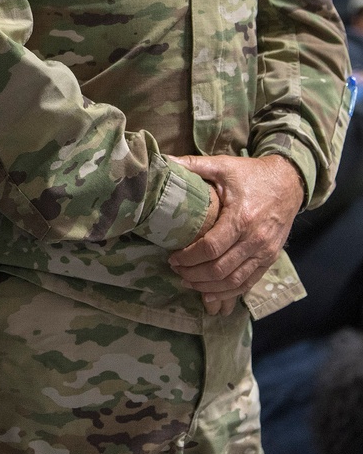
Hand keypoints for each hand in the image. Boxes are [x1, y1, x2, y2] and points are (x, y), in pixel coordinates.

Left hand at [167, 154, 303, 308]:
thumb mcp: (224, 165)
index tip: (172, 257)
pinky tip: (211, 293)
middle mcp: (255, 240)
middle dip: (194, 274)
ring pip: (234, 281)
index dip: (188, 257)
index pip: (210, 248)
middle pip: (220, 269)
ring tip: (188, 281)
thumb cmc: (253, 174)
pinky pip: (249, 282)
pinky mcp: (270, 259)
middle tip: (176, 270)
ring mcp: (265, 252)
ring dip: (208, 286)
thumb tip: (164, 160)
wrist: (289, 182)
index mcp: (241, 218)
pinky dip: (228, 292)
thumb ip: (194, 164)